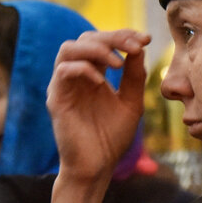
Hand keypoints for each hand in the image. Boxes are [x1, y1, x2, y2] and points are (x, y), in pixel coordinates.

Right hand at [47, 30, 148, 202]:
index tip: (145, 39)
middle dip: (113, 38)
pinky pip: (62, 71)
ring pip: (68, 48)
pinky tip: (101, 82)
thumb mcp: (131, 102)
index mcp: (94, 74)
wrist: (97, 167)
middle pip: (86, 38)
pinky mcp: (56, 100)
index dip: (123, 35)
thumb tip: (139, 48)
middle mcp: (76, 76)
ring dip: (95, 49)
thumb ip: (134, 76)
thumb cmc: (112, 137)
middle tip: (134, 47)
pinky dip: (83, 69)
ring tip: (117, 63)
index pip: (103, 42)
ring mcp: (64, 86)